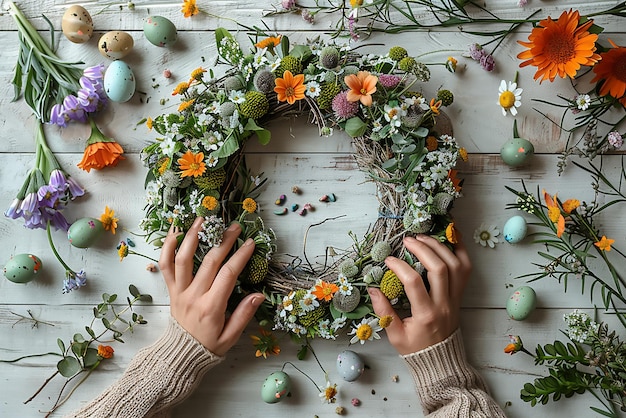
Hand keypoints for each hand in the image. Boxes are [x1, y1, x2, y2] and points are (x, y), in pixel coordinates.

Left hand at [159, 217, 263, 355]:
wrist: (180, 355)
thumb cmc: (209, 345)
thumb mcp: (231, 336)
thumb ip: (244, 314)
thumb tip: (259, 295)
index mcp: (211, 307)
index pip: (228, 275)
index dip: (241, 256)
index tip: (251, 243)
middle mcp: (194, 295)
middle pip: (209, 261)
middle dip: (224, 241)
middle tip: (235, 227)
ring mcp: (179, 291)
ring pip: (183, 258)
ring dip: (193, 236)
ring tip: (202, 219)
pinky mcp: (170, 289)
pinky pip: (165, 266)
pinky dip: (167, 247)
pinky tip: (174, 231)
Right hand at [368, 234, 470, 354]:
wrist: (441, 360)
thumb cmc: (416, 347)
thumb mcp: (395, 335)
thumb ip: (384, 311)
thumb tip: (372, 288)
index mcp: (425, 315)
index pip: (414, 283)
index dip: (400, 267)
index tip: (388, 260)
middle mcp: (444, 304)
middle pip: (440, 268)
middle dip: (423, 249)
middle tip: (408, 240)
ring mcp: (455, 298)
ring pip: (455, 265)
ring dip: (439, 247)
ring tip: (423, 237)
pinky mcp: (460, 294)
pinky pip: (466, 269)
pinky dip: (460, 251)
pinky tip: (448, 239)